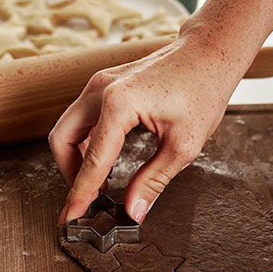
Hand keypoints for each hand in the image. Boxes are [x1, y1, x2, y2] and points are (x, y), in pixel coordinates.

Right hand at [49, 32, 244, 223]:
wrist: (210, 53)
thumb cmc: (203, 90)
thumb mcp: (183, 145)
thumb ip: (153, 181)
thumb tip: (133, 211)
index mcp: (119, 105)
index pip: (92, 160)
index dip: (80, 194)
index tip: (69, 218)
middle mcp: (101, 90)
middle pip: (61, 139)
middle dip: (69, 172)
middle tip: (87, 197)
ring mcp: (100, 82)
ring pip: (68, 126)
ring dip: (76, 156)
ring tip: (99, 181)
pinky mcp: (104, 82)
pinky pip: (81, 116)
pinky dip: (85, 141)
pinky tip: (106, 158)